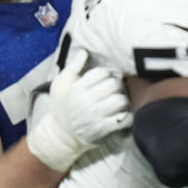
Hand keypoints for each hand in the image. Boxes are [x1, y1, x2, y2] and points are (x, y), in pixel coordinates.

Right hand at [26, 47, 131, 171]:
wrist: (60, 135)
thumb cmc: (61, 106)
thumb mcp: (60, 84)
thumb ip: (72, 67)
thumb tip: (84, 52)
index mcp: (77, 88)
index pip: (102, 72)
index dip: (109, 72)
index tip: (111, 76)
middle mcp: (87, 102)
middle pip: (114, 84)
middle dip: (118, 84)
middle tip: (116, 88)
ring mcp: (96, 116)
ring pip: (121, 100)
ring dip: (123, 99)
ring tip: (119, 100)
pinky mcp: (103, 129)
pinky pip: (124, 118)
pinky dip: (127, 116)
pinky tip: (122, 114)